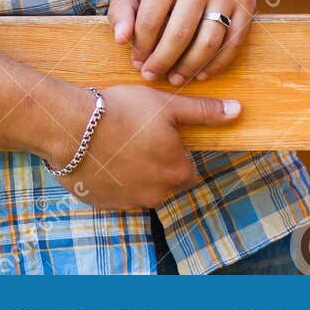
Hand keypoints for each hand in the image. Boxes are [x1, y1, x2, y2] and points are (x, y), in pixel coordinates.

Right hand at [50, 84, 241, 210]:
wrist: (71, 128)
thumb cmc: (121, 111)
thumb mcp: (165, 105)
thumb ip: (203, 111)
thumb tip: (238, 110)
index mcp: (177, 171)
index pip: (187, 170)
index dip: (174, 152)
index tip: (157, 135)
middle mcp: (158, 194)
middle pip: (165, 182)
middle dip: (154, 165)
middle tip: (135, 137)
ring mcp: (129, 202)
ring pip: (140, 190)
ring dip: (133, 174)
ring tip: (115, 145)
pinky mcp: (105, 205)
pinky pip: (116, 195)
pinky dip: (112, 181)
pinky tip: (101, 157)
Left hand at [106, 0, 255, 85]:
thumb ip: (122, 9)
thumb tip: (121, 39)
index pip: (150, 19)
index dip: (141, 47)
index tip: (137, 62)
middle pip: (180, 34)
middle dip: (163, 61)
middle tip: (153, 75)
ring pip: (208, 43)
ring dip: (189, 68)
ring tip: (175, 78)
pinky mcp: (246, 3)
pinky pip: (233, 44)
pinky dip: (216, 65)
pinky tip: (200, 74)